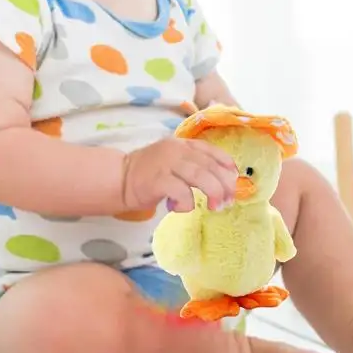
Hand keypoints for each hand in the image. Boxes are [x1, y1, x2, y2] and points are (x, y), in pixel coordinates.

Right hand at [123, 138, 237, 213]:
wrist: (119, 178)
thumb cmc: (150, 174)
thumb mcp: (174, 163)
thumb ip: (193, 167)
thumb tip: (222, 183)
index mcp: (182, 144)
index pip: (210, 150)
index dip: (226, 164)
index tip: (234, 179)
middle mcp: (176, 150)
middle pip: (209, 165)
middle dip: (223, 184)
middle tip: (227, 201)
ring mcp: (165, 163)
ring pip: (199, 175)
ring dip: (212, 192)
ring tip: (216, 206)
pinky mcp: (156, 180)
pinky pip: (180, 190)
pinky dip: (187, 201)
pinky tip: (183, 208)